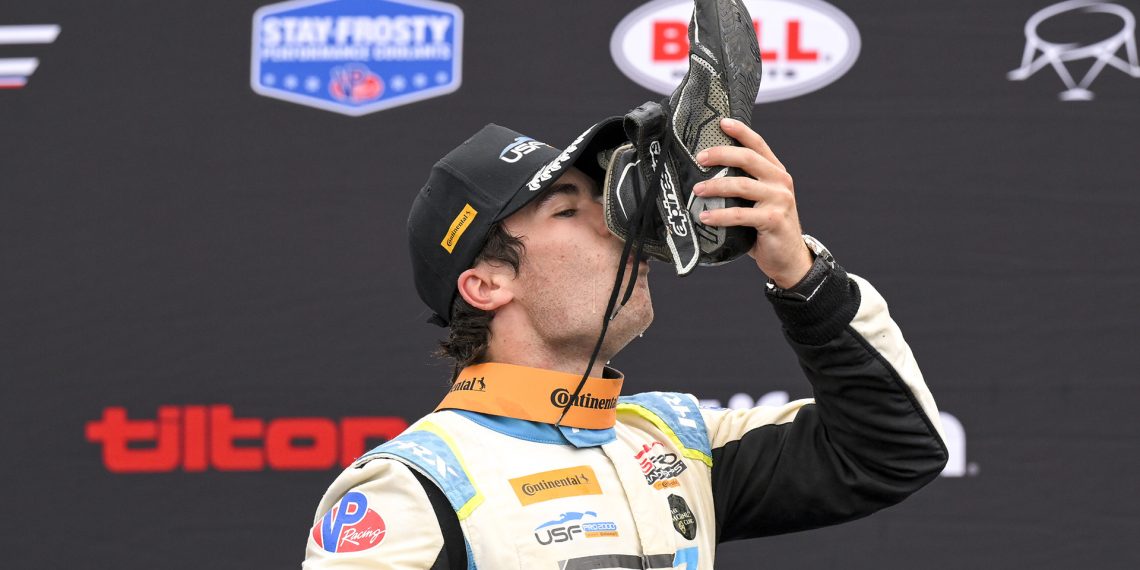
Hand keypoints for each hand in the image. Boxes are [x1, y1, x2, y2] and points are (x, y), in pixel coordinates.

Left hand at [691, 118, 813, 287]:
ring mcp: (779, 200)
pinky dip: (720, 216)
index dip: (740, 131)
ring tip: (697, 190)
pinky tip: (705, 217)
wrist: (788, 258)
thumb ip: (742, 187)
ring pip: (742, 185)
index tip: (721, 122)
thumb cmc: (766, 229)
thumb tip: (705, 176)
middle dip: (721, 154)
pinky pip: (741, 214)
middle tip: (699, 158)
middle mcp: (780, 181)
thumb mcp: (758, 202)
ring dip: (715, 186)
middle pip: (748, 159)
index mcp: (776, 172)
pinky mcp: (773, 220)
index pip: (758, 145)